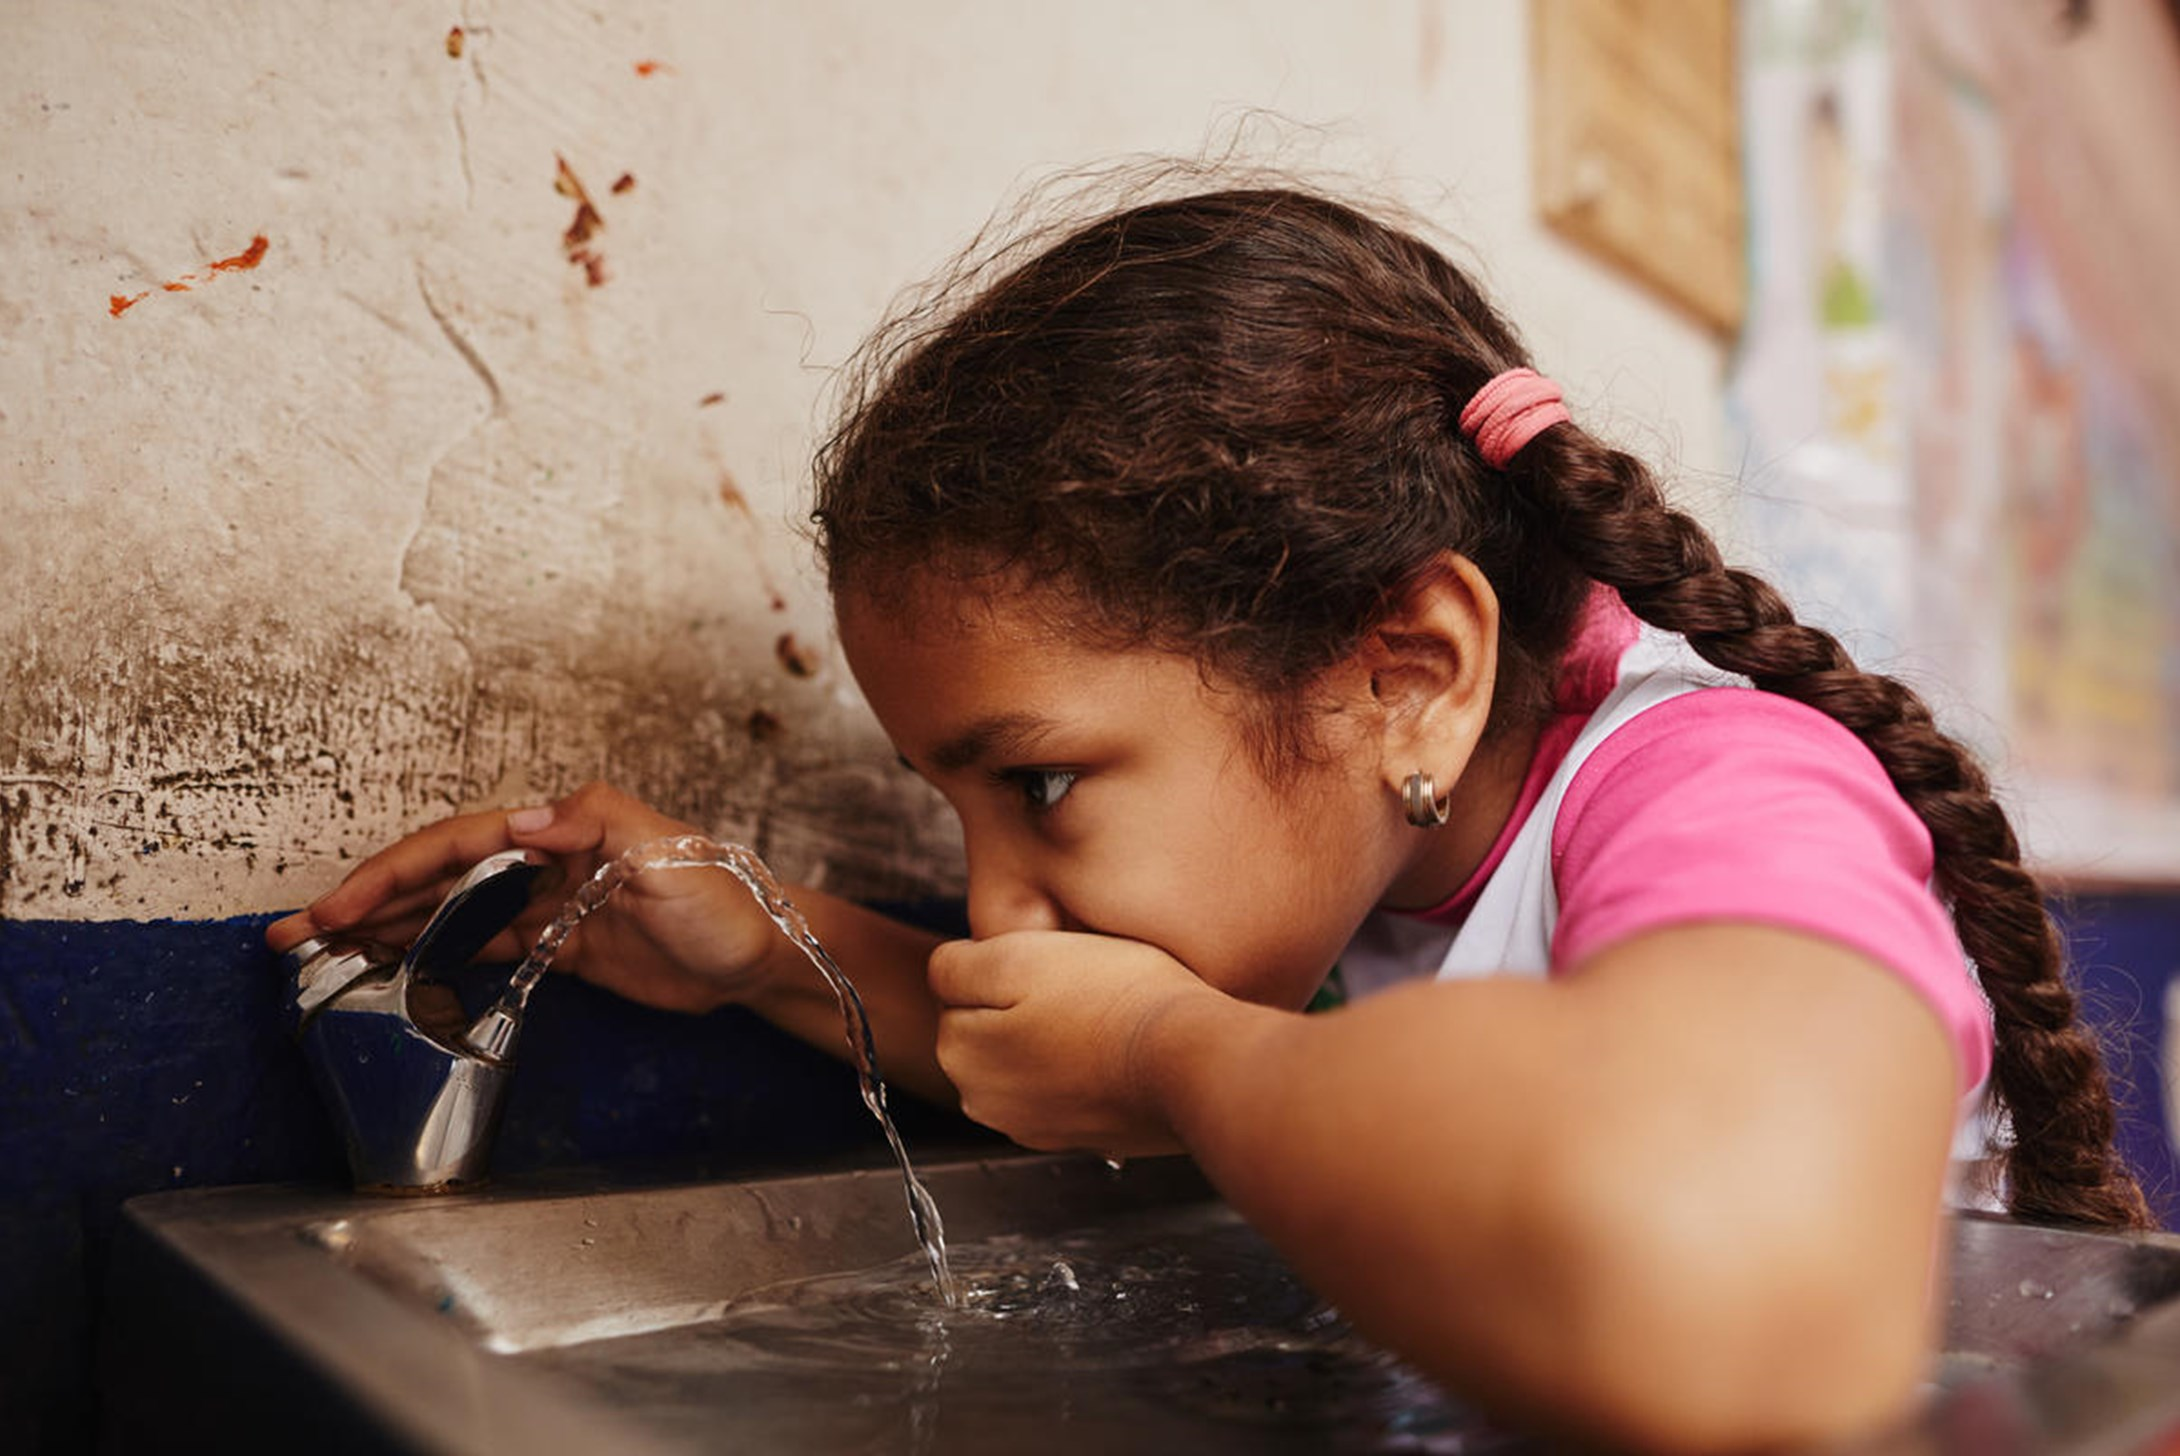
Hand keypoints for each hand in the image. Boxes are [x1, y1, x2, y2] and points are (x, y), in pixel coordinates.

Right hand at [264, 782, 782, 1013]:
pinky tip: (388, 969)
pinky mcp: (560, 945)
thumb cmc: (727, 899)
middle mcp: (545, 860)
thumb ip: (595, 825)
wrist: (765, 956)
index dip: (392, 874)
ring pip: (448, 913)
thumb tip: (516, 819)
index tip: (338, 906)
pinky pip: (480, 946)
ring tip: (319, 954)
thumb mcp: (669, 851)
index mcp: (562, 830)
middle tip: (294, 934)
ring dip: (384, 929)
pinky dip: (431, 955)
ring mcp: (548, 904)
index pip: (458, 845)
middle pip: (437, 876)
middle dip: (363, 901)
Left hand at [926, 930, 1221, 1157]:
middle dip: (1022, 1004)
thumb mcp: (1016, 956)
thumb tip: (942, 974)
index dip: (1004, 967)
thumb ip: (955, 966)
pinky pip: (1068, 1083)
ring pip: (1028, 1055)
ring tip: (1101, 1016)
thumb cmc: (1113, 998)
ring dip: (1053, 1036)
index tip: (1049, 965)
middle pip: (990, 1026)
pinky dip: (1084, 1067)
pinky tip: (1116, 1050)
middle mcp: (985, 1103)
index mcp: (959, 1054)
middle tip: (1077, 985)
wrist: (1192, 1062)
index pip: (959, 989)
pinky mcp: (1081, 1135)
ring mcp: (1034, 1127)